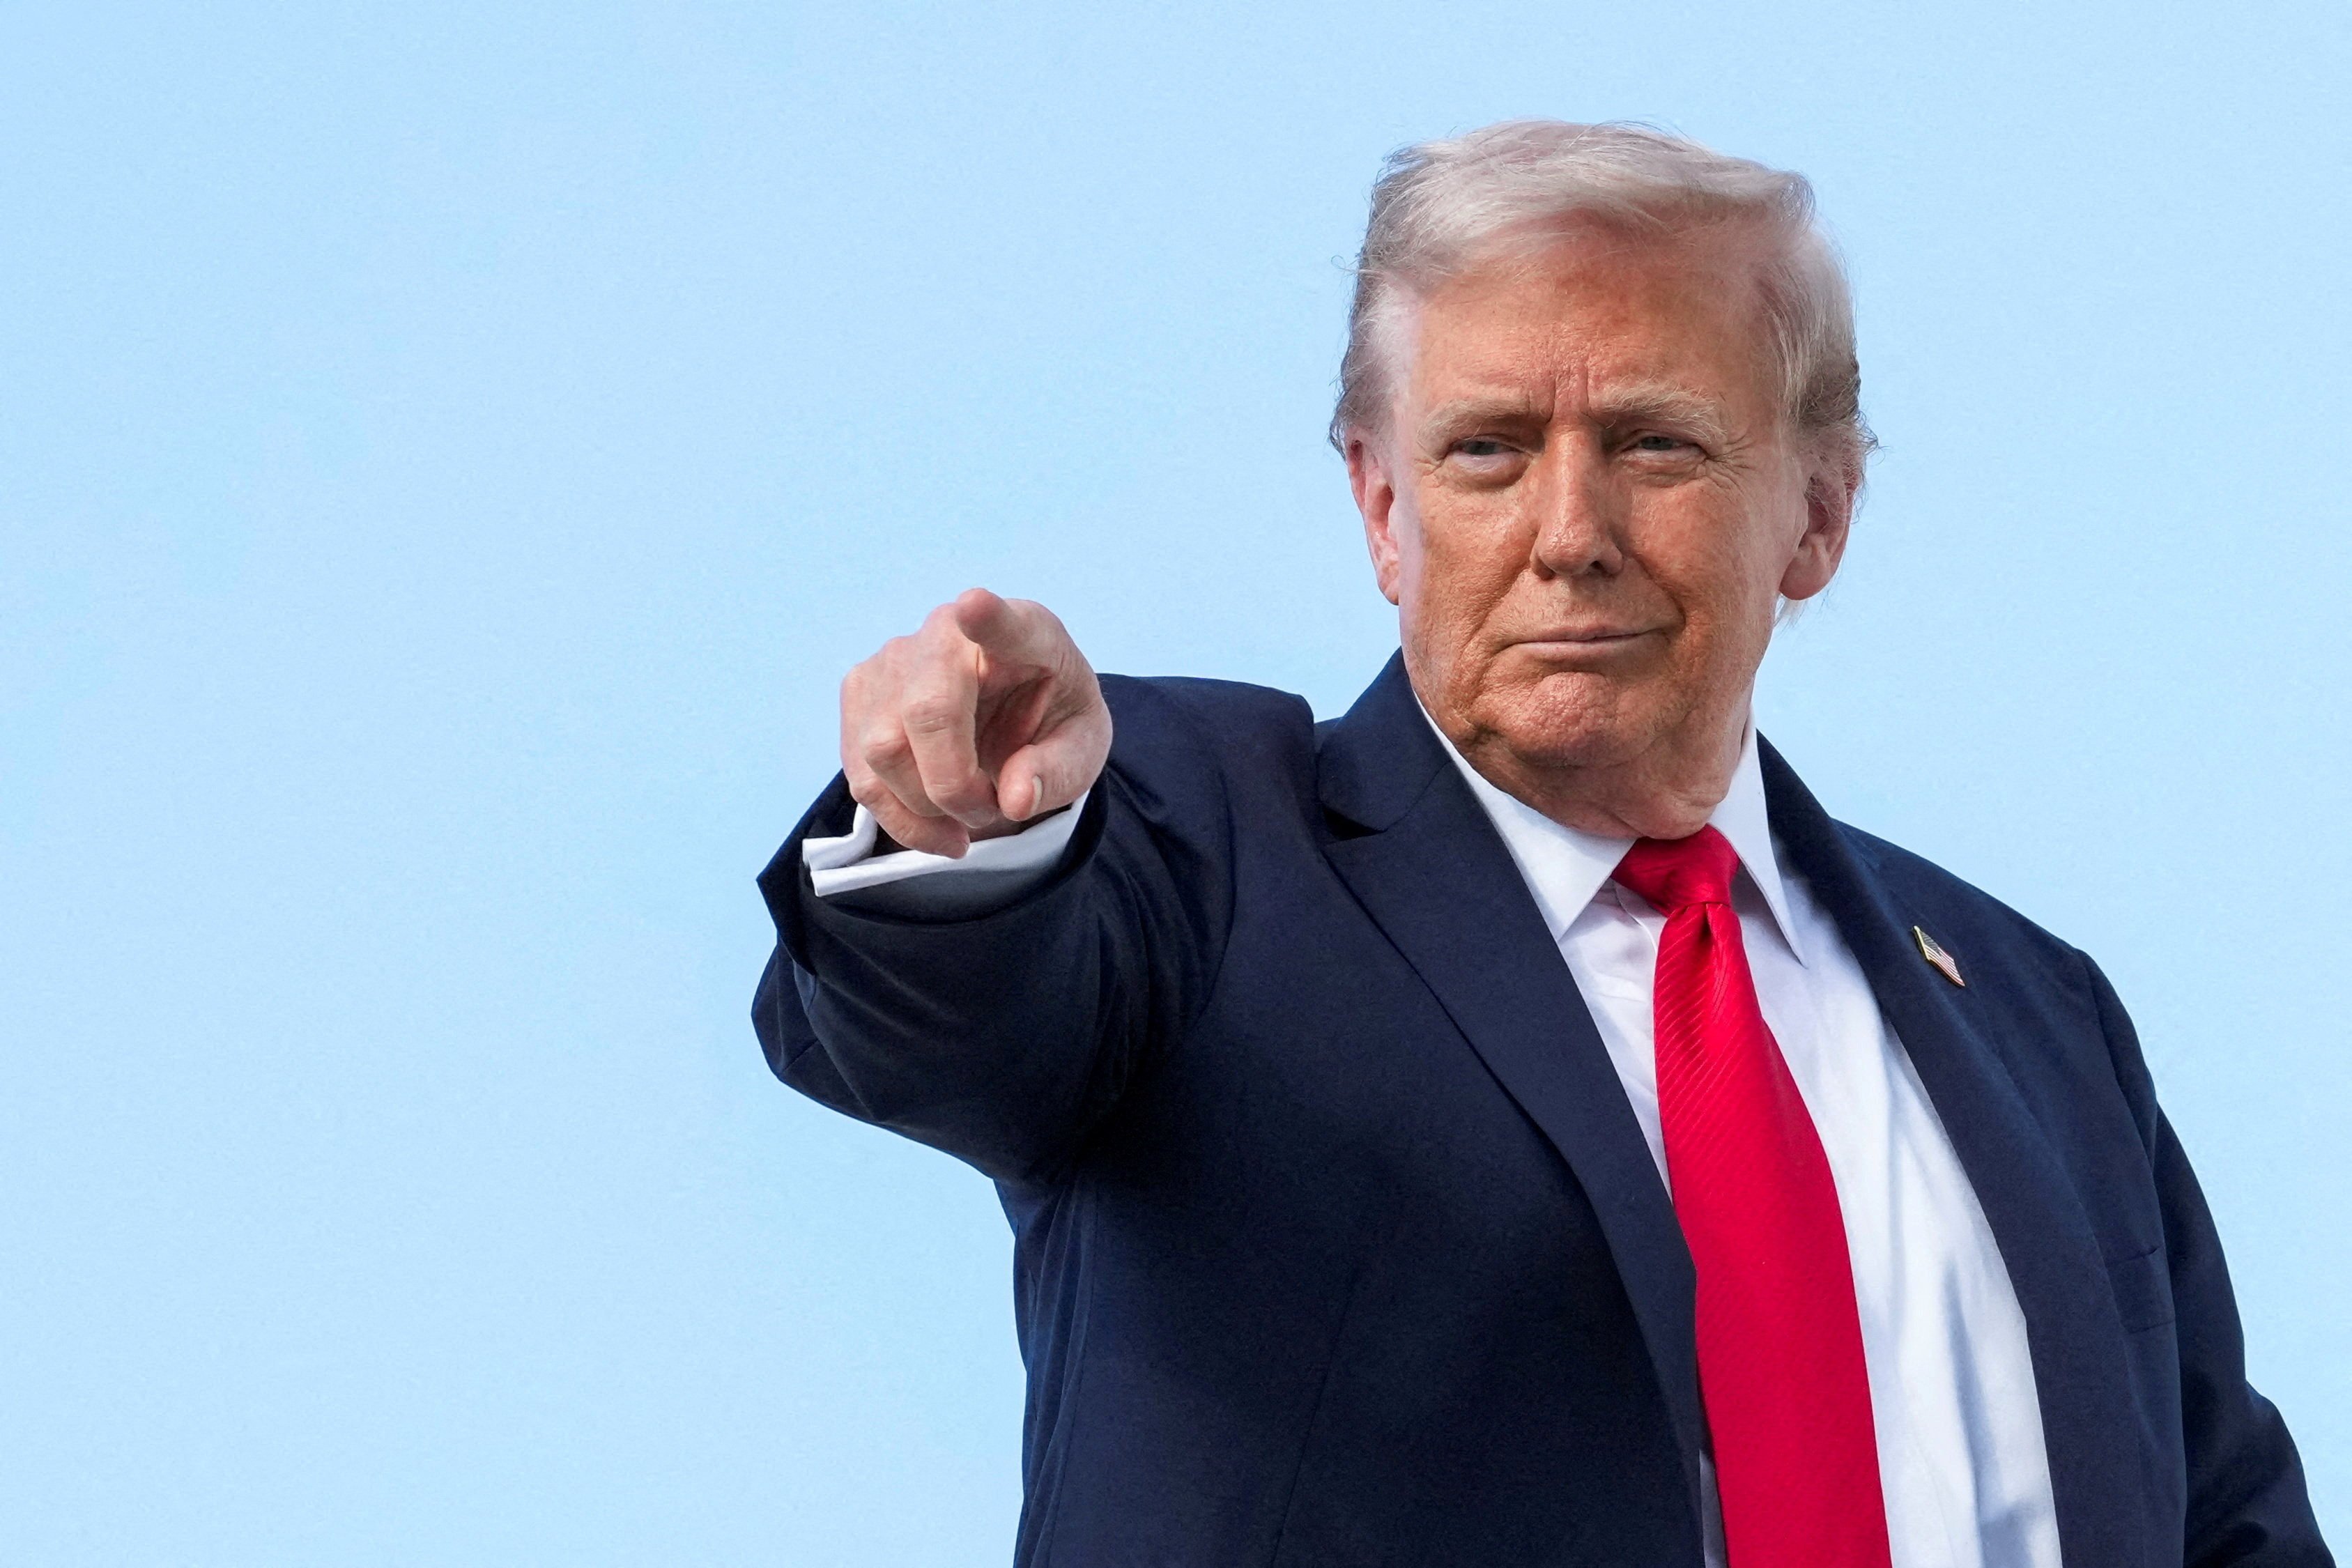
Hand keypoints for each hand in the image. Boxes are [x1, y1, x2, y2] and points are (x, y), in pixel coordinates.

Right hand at [839, 588, 1112, 857]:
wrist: (1014, 716)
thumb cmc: (1051, 722)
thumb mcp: (1081, 750)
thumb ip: (1057, 771)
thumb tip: (1016, 799)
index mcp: (1026, 633)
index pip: (1003, 622)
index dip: (987, 618)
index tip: (974, 605)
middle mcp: (949, 634)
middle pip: (926, 711)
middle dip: (953, 786)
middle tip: (989, 810)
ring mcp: (894, 659)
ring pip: (883, 748)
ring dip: (926, 808)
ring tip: (967, 817)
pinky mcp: (861, 692)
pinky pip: (863, 773)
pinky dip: (900, 818)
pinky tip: (936, 827)